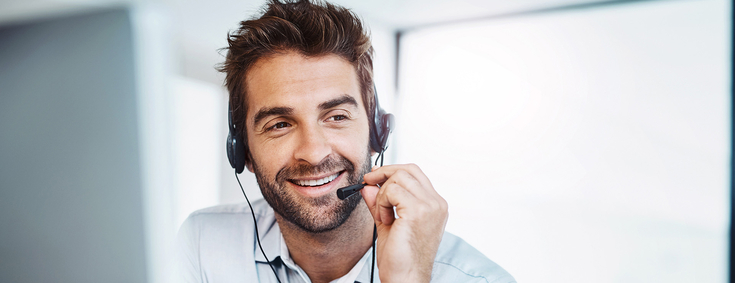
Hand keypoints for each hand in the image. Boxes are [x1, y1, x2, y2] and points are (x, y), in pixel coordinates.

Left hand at [360, 164, 447, 282]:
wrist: (405, 278)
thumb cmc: (400, 259)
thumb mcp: (387, 223)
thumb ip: (379, 203)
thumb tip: (368, 186)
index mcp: (435, 206)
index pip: (415, 174)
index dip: (393, 171)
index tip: (374, 177)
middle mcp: (436, 204)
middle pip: (409, 169)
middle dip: (384, 172)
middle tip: (368, 182)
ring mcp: (430, 206)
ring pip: (400, 177)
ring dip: (383, 193)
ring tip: (383, 214)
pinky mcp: (418, 211)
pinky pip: (393, 190)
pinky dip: (382, 202)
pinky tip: (385, 219)